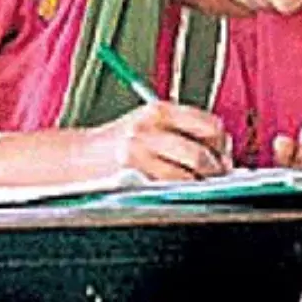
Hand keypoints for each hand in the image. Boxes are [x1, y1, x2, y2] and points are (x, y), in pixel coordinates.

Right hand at [90, 101, 230, 180]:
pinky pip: (170, 186)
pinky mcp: (132, 174)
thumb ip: (182, 131)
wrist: (78, 158)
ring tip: (201, 187)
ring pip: (188, 173)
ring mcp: (139, 152)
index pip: (208, 124)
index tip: (224, 156)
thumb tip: (222, 154)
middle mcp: (149, 128)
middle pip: (201, 152)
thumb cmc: (120, 144)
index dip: (223, 144)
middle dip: (216, 170)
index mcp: (158, 110)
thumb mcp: (149, 125)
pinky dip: (182, 191)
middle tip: (217, 178)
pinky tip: (181, 191)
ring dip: (201, 184)